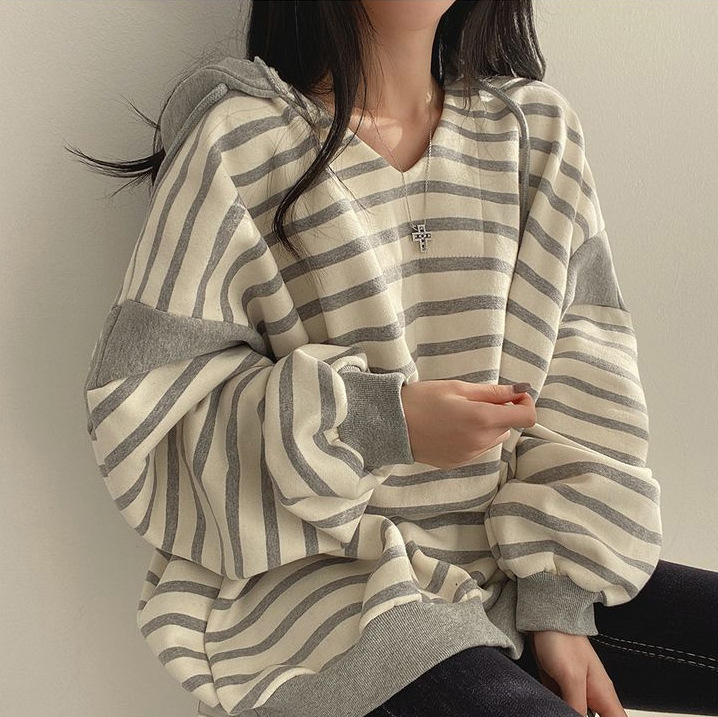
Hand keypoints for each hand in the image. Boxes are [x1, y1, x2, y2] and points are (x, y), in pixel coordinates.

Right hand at [400, 380, 535, 467]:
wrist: (391, 425)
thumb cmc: (421, 400)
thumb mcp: (457, 388)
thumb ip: (492, 392)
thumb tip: (520, 390)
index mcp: (482, 419)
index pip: (526, 417)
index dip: (524, 403)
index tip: (511, 395)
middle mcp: (480, 441)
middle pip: (508, 426)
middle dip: (500, 412)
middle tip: (475, 400)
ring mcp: (469, 455)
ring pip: (494, 438)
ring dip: (487, 426)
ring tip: (460, 414)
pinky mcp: (458, 462)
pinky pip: (478, 448)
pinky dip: (473, 437)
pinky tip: (451, 428)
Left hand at [529, 630, 625, 716]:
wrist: (542, 620)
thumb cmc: (562, 640)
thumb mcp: (571, 677)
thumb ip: (576, 705)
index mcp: (603, 694)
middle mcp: (592, 695)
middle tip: (564, 712)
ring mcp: (575, 692)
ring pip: (576, 713)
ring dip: (566, 712)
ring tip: (556, 709)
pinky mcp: (560, 688)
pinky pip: (561, 706)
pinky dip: (556, 708)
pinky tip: (549, 707)